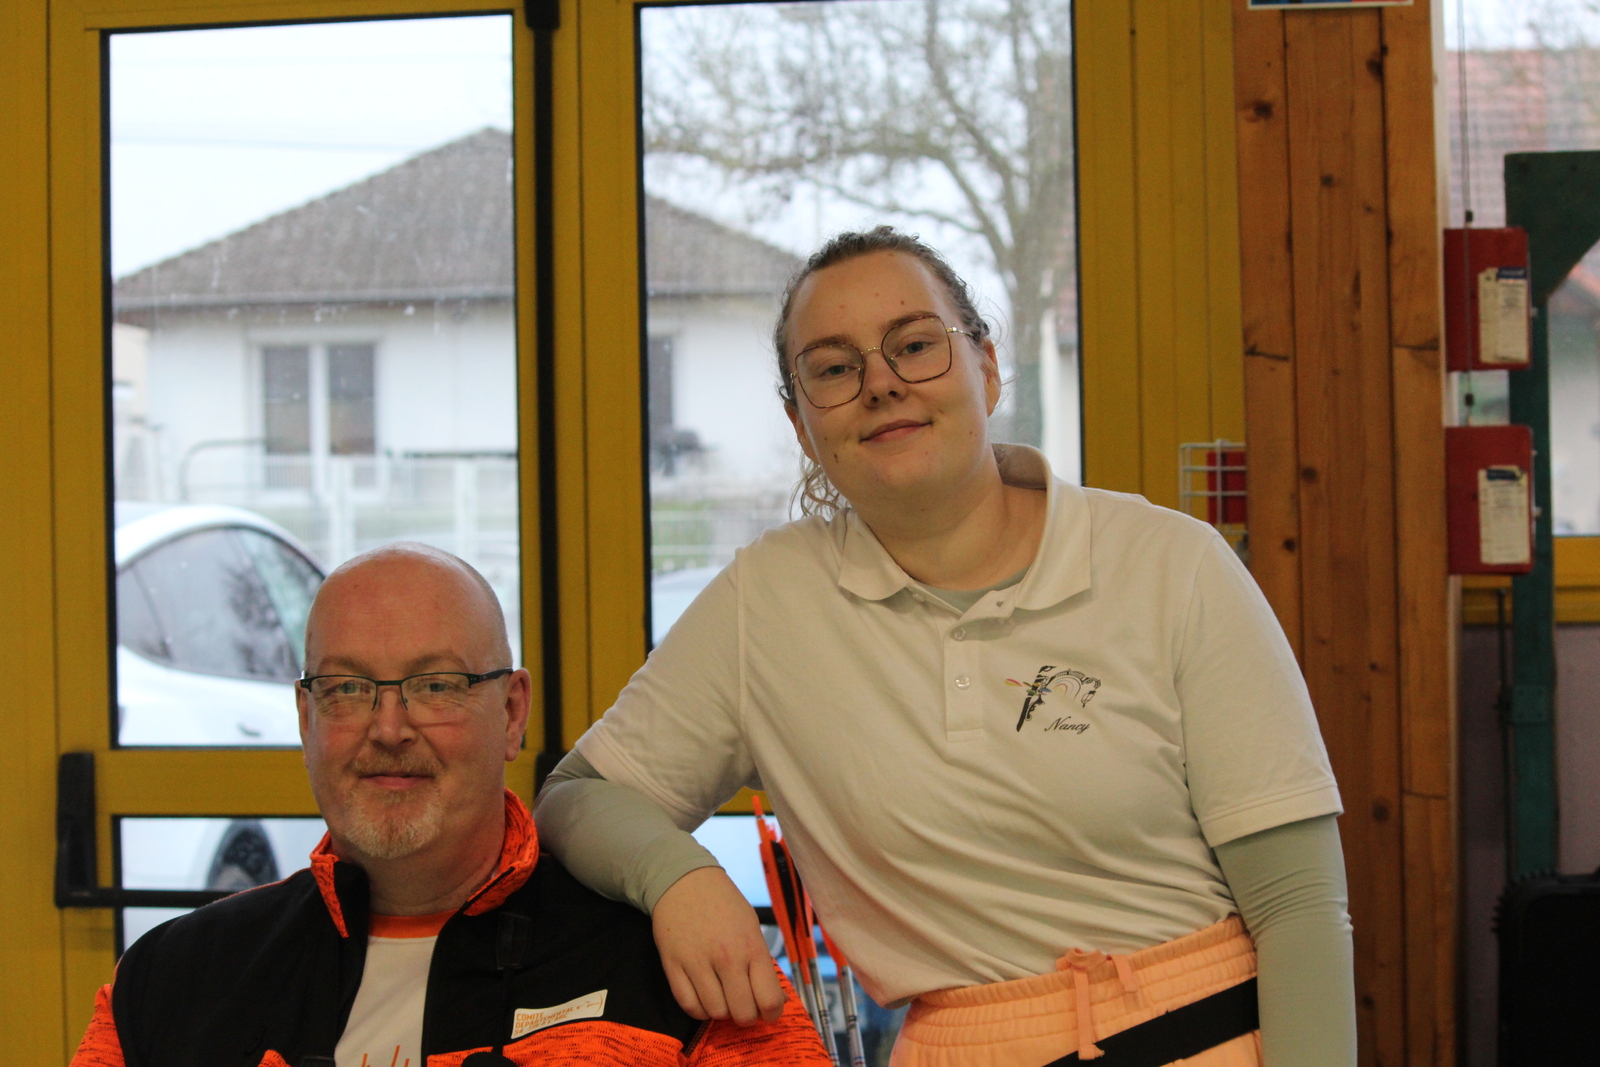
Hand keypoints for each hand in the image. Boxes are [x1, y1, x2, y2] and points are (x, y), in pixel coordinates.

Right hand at [652, 866, 787, 1025]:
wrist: (683, 881)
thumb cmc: (723, 903)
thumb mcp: (752, 927)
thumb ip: (762, 964)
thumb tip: (775, 1000)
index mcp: (752, 946)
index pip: (769, 999)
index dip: (771, 1014)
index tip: (767, 1013)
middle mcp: (727, 958)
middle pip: (742, 1013)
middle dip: (746, 1016)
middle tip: (743, 1005)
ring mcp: (698, 963)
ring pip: (715, 1013)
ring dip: (721, 1011)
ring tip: (722, 996)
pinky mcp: (673, 966)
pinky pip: (689, 1006)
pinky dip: (699, 1010)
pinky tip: (704, 997)